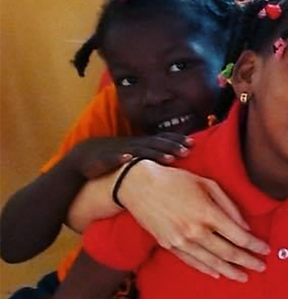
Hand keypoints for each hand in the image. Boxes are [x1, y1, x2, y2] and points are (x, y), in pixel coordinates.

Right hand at [69, 134, 191, 179]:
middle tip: (188, 150)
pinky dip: (121, 158)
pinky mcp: (105, 159)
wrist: (83, 156)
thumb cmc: (113, 155)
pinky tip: (129, 159)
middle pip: (156, 143)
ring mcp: (119, 150)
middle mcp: (133, 145)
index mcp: (140, 143)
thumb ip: (151, 153)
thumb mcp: (134, 153)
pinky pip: (113, 158)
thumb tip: (173, 158)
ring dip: (155, 154)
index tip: (193, 143)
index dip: (176, 140)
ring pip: (140, 151)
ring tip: (170, 158)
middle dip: (172, 146)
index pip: (162, 138)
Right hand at [117, 161, 268, 280]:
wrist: (138, 186)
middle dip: (248, 261)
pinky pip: (192, 262)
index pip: (238, 236)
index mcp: (208, 214)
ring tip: (244, 277)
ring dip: (230, 271)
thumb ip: (229, 205)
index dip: (254, 245)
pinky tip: (219, 274)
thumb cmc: (176, 180)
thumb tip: (244, 226)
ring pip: (211, 262)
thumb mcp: (207, 184)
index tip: (266, 249)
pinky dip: (207, 269)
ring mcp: (181, 241)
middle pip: (228, 252)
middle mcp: (195, 231)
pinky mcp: (169, 246)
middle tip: (261, 267)